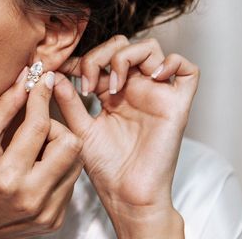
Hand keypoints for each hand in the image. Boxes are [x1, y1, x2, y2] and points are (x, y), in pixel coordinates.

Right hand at [0, 67, 83, 238]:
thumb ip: (3, 109)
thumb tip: (25, 80)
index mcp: (8, 176)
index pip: (39, 126)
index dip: (42, 97)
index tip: (44, 80)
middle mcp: (32, 197)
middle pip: (70, 144)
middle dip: (55, 126)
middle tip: (36, 126)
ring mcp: (46, 211)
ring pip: (76, 161)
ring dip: (60, 146)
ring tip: (35, 147)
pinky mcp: (54, 219)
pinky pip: (70, 181)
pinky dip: (58, 167)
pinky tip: (36, 168)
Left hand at [52, 35, 197, 236]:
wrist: (127, 197)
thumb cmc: (106, 169)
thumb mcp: (80, 130)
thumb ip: (69, 102)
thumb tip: (54, 75)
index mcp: (113, 92)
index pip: (101, 56)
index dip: (82, 58)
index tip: (62, 71)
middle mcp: (136, 89)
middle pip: (124, 45)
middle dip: (101, 54)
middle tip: (87, 82)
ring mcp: (157, 95)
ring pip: (151, 49)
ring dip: (126, 57)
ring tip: (112, 85)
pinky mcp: (177, 105)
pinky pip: (187, 70)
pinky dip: (171, 63)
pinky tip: (150, 78)